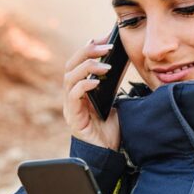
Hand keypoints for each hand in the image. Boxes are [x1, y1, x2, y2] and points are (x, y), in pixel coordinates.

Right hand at [63, 36, 121, 150]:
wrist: (108, 155)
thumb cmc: (111, 130)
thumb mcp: (115, 100)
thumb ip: (114, 84)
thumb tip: (123, 61)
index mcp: (80, 90)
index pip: (79, 62)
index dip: (89, 47)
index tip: (105, 37)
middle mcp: (72, 96)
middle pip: (71, 65)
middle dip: (88, 51)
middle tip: (107, 46)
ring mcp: (71, 106)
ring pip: (69, 77)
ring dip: (88, 67)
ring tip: (106, 65)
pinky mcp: (73, 118)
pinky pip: (73, 96)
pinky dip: (84, 85)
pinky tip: (96, 82)